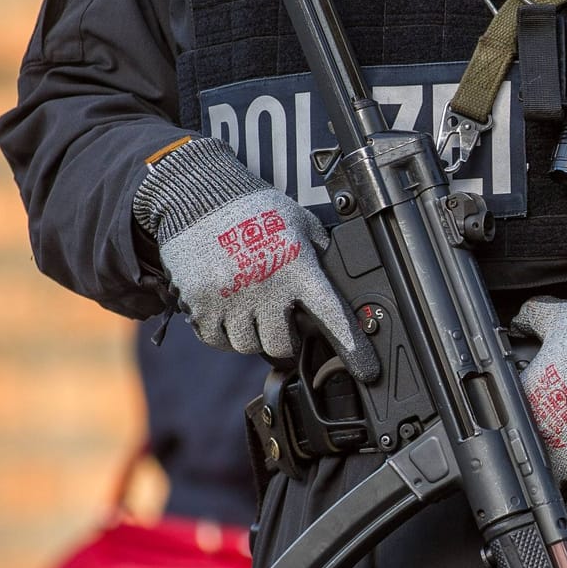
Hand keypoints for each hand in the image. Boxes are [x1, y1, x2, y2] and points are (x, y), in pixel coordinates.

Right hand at [133, 138, 377, 375]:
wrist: (199, 196)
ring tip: (248, 307)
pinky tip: (225, 308)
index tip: (367, 371)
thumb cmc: (254, 209)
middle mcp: (267, 288)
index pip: (332, 316)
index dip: (353, 348)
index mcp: (298, 268)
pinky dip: (221, 332)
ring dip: (251, 334)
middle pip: (282, 345)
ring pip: (247, 345)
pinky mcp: (202, 303)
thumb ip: (318, 251)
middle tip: (280, 321)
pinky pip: (216, 340)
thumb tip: (337, 276)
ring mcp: (232, 298)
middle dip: (284, 340)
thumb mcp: (298, 222)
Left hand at [512, 287, 566, 516]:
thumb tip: (520, 318)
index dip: (518, 428)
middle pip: (527, 459)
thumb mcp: (554, 319)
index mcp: (526, 400)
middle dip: (535, 460)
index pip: (508, 423)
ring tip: (558, 493)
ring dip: (554, 490)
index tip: (528, 429)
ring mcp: (565, 455)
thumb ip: (531, 318)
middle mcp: (539, 432)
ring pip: (549, 488)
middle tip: (545, 461)